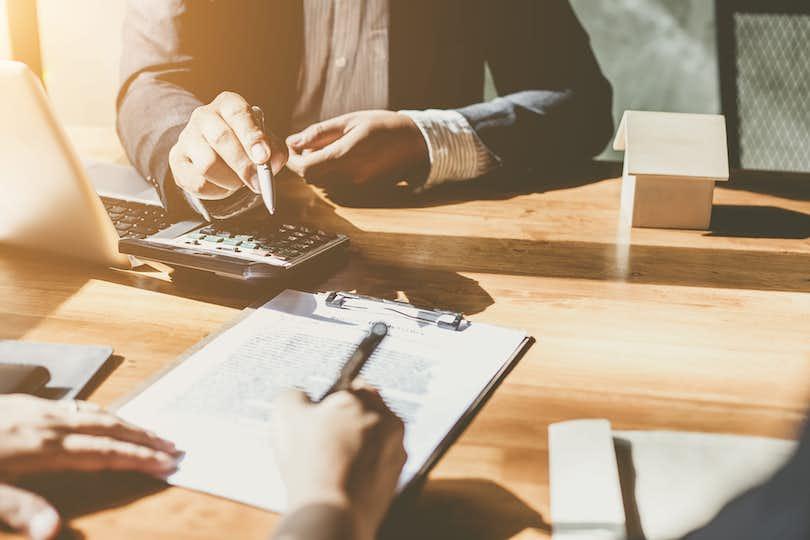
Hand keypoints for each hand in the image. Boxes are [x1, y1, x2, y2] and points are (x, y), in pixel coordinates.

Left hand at [0, 395, 178, 539]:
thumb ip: (19, 508)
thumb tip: (52, 530)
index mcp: (43, 449)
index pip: (105, 453)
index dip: (138, 459)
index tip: (166, 463)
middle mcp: (48, 424)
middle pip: (108, 429)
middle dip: (144, 439)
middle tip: (172, 446)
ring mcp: (38, 410)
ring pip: (95, 414)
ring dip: (127, 424)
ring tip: (149, 432)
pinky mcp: (26, 403)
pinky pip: (76, 406)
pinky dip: (101, 412)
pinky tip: (104, 416)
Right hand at [169, 91, 288, 199]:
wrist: (219, 154)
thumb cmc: (248, 146)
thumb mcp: (267, 143)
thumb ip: (275, 151)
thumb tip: (271, 163)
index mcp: (228, 104)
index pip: (238, 113)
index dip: (252, 136)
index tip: (264, 157)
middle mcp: (204, 115)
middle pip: (221, 139)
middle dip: (243, 165)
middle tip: (258, 183)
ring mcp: (187, 136)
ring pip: (208, 164)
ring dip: (231, 181)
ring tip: (239, 182)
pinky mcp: (177, 160)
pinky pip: (198, 183)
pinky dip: (217, 191)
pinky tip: (224, 186)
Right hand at [272, 384, 405, 539]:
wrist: (333, 512)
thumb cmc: (312, 462)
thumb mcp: (287, 413)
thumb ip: (294, 394)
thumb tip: (299, 397)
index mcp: (367, 400)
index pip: (353, 386)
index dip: (332, 400)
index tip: (320, 417)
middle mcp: (390, 422)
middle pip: (366, 414)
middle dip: (347, 423)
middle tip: (323, 441)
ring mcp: (396, 452)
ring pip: (373, 441)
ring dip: (356, 447)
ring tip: (330, 465)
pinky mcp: (396, 480)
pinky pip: (376, 466)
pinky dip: (362, 470)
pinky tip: (341, 479)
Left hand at [286, 110, 428, 186]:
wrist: (415, 143)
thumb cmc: (384, 126)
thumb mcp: (350, 121)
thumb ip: (320, 133)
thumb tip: (293, 141)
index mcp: (345, 156)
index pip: (306, 168)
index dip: (293, 160)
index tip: (292, 147)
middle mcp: (349, 175)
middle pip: (311, 179)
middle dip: (303, 164)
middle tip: (307, 145)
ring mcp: (356, 184)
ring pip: (322, 182)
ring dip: (316, 168)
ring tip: (327, 147)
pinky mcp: (361, 187)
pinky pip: (336, 183)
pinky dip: (330, 171)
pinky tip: (340, 156)